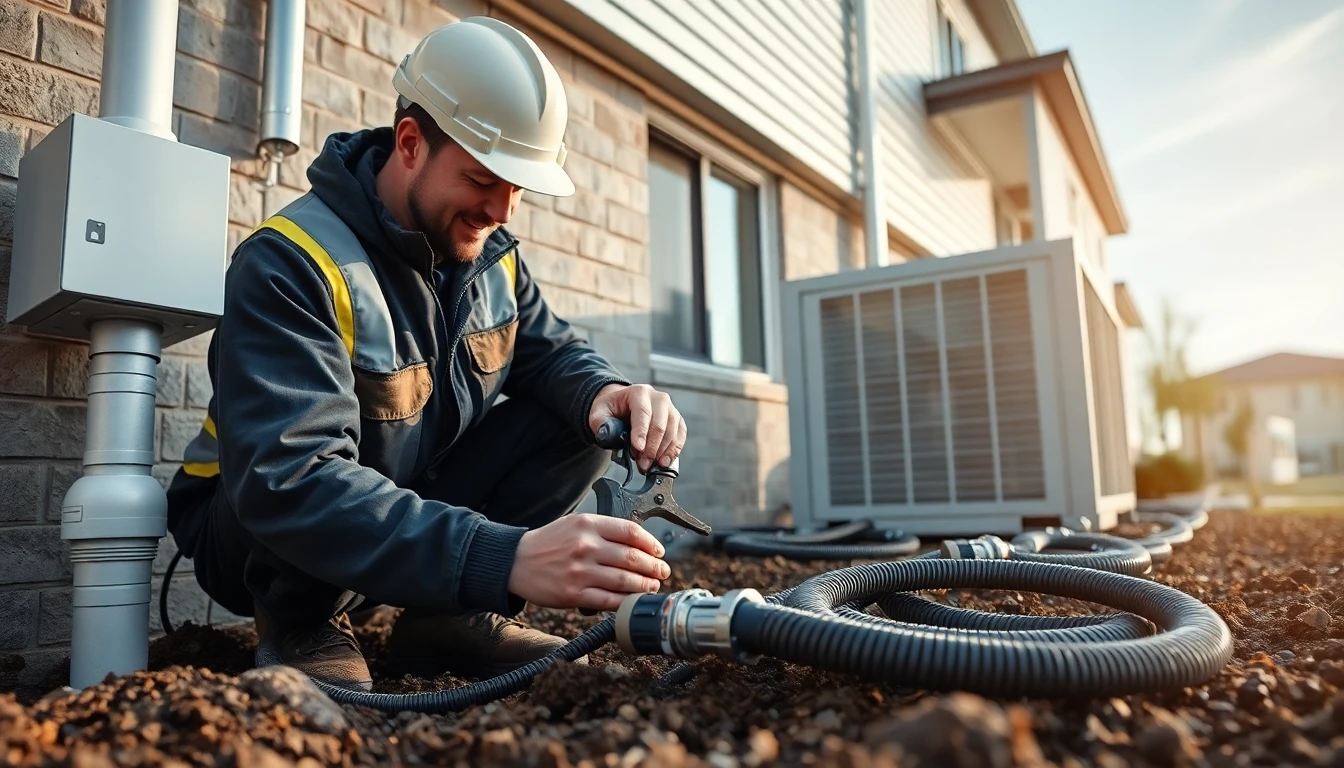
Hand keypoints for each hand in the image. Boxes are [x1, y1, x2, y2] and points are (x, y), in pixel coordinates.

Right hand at [507, 514, 670, 611]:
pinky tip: (634, 601)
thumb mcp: (574, 523)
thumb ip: (603, 530)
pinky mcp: (573, 594)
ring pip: (624, 581)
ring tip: (652, 586)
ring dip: (645, 585)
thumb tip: (636, 544)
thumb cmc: (547, 543)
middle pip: (632, 557)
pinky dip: (626, 602)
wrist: (514, 561)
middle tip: (663, 571)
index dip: (651, 544)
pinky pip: (609, 600)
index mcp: (587, 524)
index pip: (630, 532)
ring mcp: (580, 572)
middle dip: (654, 567)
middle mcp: (585, 546)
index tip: (659, 551)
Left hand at [588, 383, 686, 472]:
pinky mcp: (676, 420)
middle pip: (660, 424)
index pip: (643, 412)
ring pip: (673, 430)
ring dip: (663, 451)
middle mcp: (658, 398)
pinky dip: (674, 450)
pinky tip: (665, 461)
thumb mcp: (599, 413)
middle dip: (651, 448)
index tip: (638, 449)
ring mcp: (670, 408)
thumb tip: (609, 434)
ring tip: (651, 465)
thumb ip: (601, 423)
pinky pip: (680, 434)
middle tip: (642, 464)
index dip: (641, 432)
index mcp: (639, 392)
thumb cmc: (611, 409)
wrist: (621, 406)